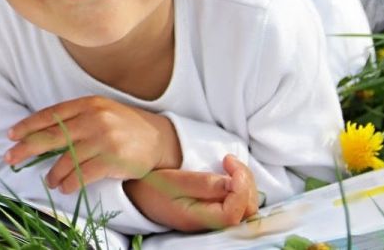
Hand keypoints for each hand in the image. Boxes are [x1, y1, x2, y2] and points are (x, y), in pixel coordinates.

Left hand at [4, 96, 180, 192]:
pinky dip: (69, 183)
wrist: (160, 138)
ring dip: (52, 173)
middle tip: (10, 157)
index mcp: (88, 104)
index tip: (12, 135)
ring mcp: (104, 139)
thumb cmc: (123, 126)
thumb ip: (74, 117)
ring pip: (66, 159)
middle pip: (51, 135)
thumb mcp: (100, 111)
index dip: (28, 125)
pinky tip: (64, 187)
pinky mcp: (113, 159)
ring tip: (49, 180)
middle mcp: (94, 119)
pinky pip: (82, 174)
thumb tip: (41, 133)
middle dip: (27, 147)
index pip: (50, 114)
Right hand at [125, 155, 259, 231]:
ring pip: (245, 206)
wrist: (137, 193)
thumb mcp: (173, 181)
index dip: (241, 186)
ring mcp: (214, 218)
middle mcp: (211, 223)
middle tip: (229, 160)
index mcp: (199, 218)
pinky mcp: (214, 210)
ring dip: (244, 183)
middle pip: (246, 210)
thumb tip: (234, 182)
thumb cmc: (151, 186)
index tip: (228, 160)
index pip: (235, 211)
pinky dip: (239, 186)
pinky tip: (228, 173)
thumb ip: (203, 183)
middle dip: (245, 182)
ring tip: (228, 164)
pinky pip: (237, 202)